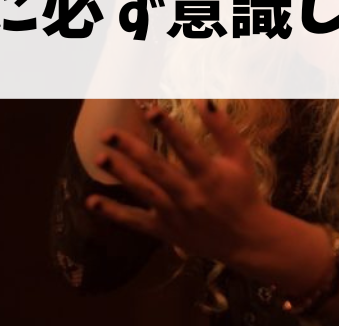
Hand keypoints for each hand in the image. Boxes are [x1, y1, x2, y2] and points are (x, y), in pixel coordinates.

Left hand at [86, 100, 277, 264]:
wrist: (247, 239)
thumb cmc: (243, 192)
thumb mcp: (239, 158)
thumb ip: (223, 128)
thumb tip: (204, 99)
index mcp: (209, 175)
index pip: (186, 147)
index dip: (168, 127)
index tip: (150, 110)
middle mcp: (190, 195)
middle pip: (157, 169)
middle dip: (131, 149)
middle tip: (108, 133)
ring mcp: (175, 214)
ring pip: (144, 192)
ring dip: (121, 174)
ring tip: (100, 157)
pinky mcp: (165, 231)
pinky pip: (136, 221)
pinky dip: (114, 213)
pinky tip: (91, 201)